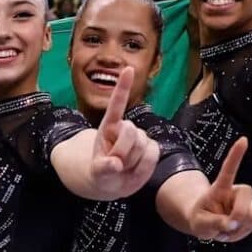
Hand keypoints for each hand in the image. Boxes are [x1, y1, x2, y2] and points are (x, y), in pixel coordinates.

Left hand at [90, 67, 159, 197]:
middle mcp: (125, 129)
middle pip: (131, 133)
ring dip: (132, 162)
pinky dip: (144, 166)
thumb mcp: (98, 174)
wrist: (113, 183)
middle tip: (114, 164)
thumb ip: (103, 168)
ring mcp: (140, 138)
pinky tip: (135, 170)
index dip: (123, 87)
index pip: (117, 105)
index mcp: (108, 128)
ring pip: (143, 146)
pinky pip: (153, 154)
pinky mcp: (151, 148)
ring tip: (123, 168)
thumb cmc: (102, 175)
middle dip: (122, 151)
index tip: (129, 68)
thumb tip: (115, 164)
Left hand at [188, 137, 251, 241]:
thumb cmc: (201, 218)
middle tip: (224, 226)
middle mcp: (236, 192)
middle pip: (245, 200)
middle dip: (236, 216)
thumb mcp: (199, 222)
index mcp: (221, 188)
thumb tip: (232, 224)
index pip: (229, 170)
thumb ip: (214, 223)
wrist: (206, 225)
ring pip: (250, 217)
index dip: (236, 156)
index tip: (243, 140)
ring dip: (237, 230)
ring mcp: (247, 204)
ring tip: (223, 230)